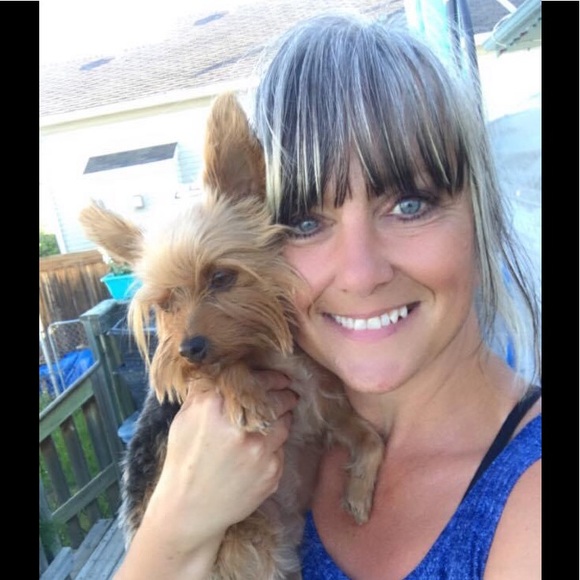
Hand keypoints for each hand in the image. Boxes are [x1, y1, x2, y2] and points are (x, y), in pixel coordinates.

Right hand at [116, 371, 298, 578]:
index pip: (256, 380)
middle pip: (277, 399)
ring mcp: (259, 450)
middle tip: (289, 392)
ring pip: (285, 423)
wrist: (189, 511)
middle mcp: (241, 426)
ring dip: (285, 417)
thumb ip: (205, 391)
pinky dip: (276, 445)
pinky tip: (265, 447)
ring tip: (282, 415)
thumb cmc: (184, 460)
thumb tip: (222, 367)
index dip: (272, 377)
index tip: (279, 377)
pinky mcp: (271, 471)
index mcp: (215, 407)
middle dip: (285, 394)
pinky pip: (281, 449)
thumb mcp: (185, 419)